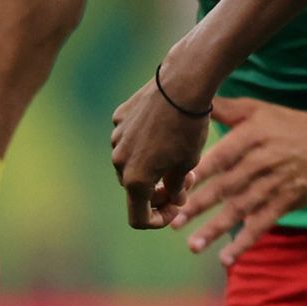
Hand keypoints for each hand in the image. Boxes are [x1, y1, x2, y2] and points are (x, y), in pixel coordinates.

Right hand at [109, 76, 210, 227]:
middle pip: (136, 189)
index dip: (158, 220)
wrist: (181, 85)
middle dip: (159, 190)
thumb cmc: (190, 128)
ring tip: (179, 153)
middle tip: (185, 179)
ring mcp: (116, 138)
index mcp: (136, 179)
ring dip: (151, 167)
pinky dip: (144, 143)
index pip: (138, 217)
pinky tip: (164, 129)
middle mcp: (119, 161)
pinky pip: (129, 139)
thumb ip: (177, 187)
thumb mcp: (189, 163)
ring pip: (131, 163)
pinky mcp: (119, 118)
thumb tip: (174, 199)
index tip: (175, 208)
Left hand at [178, 98, 306, 263]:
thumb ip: (225, 109)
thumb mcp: (257, 109)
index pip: (220, 156)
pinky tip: (226, 258)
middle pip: (226, 187)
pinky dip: (245, 242)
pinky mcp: (286, 202)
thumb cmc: (288, 124)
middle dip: (198, 206)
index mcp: (252, 137)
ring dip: (216, 229)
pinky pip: (262, 225)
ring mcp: (275, 184)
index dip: (197, 172)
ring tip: (193, 246)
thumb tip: (191, 98)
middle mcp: (262, 162)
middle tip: (173, 223)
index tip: (173, 185)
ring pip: (241, 210)